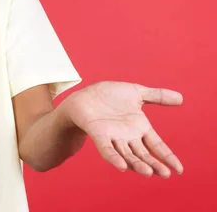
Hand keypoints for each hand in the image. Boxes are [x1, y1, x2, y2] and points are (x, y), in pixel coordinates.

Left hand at [64, 81, 183, 177]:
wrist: (85, 95)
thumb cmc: (110, 96)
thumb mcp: (136, 92)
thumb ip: (157, 96)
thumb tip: (181, 98)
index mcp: (140, 128)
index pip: (157, 146)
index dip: (168, 157)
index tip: (179, 170)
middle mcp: (128, 137)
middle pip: (143, 155)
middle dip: (154, 165)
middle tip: (165, 174)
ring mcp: (113, 137)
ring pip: (127, 155)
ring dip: (137, 164)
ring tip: (148, 172)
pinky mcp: (98, 135)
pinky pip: (107, 149)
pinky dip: (114, 158)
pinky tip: (121, 166)